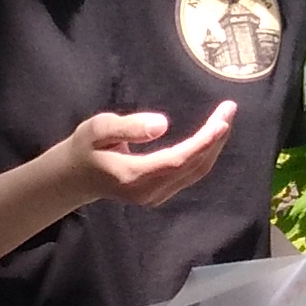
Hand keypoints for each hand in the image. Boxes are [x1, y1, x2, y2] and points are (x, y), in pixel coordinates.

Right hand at [53, 104, 236, 212]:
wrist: (76, 177)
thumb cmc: (85, 148)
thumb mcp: (98, 129)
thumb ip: (128, 126)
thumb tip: (162, 124)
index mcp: (133, 175)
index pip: (178, 159)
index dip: (203, 141)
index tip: (222, 120)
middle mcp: (148, 191)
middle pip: (192, 166)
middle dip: (215, 138)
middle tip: (229, 109)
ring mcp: (155, 196)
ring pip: (195, 172)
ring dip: (213, 146)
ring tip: (225, 118)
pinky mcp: (159, 194)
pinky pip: (189, 174)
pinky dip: (204, 154)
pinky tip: (211, 136)